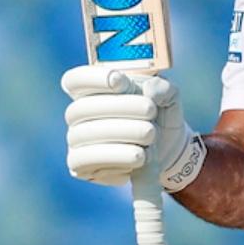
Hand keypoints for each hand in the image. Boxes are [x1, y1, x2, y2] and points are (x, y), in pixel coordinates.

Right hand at [61, 65, 205, 190]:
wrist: (168, 150)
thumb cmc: (160, 117)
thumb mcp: (168, 96)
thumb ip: (161, 86)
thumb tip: (149, 91)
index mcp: (93, 90)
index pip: (75, 80)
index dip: (93, 79)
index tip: (121, 82)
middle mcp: (78, 114)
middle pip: (82, 107)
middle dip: (120, 106)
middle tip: (150, 110)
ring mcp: (76, 140)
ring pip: (84, 134)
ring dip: (123, 132)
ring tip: (150, 134)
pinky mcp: (81, 166)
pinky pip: (86, 159)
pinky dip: (116, 156)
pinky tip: (138, 156)